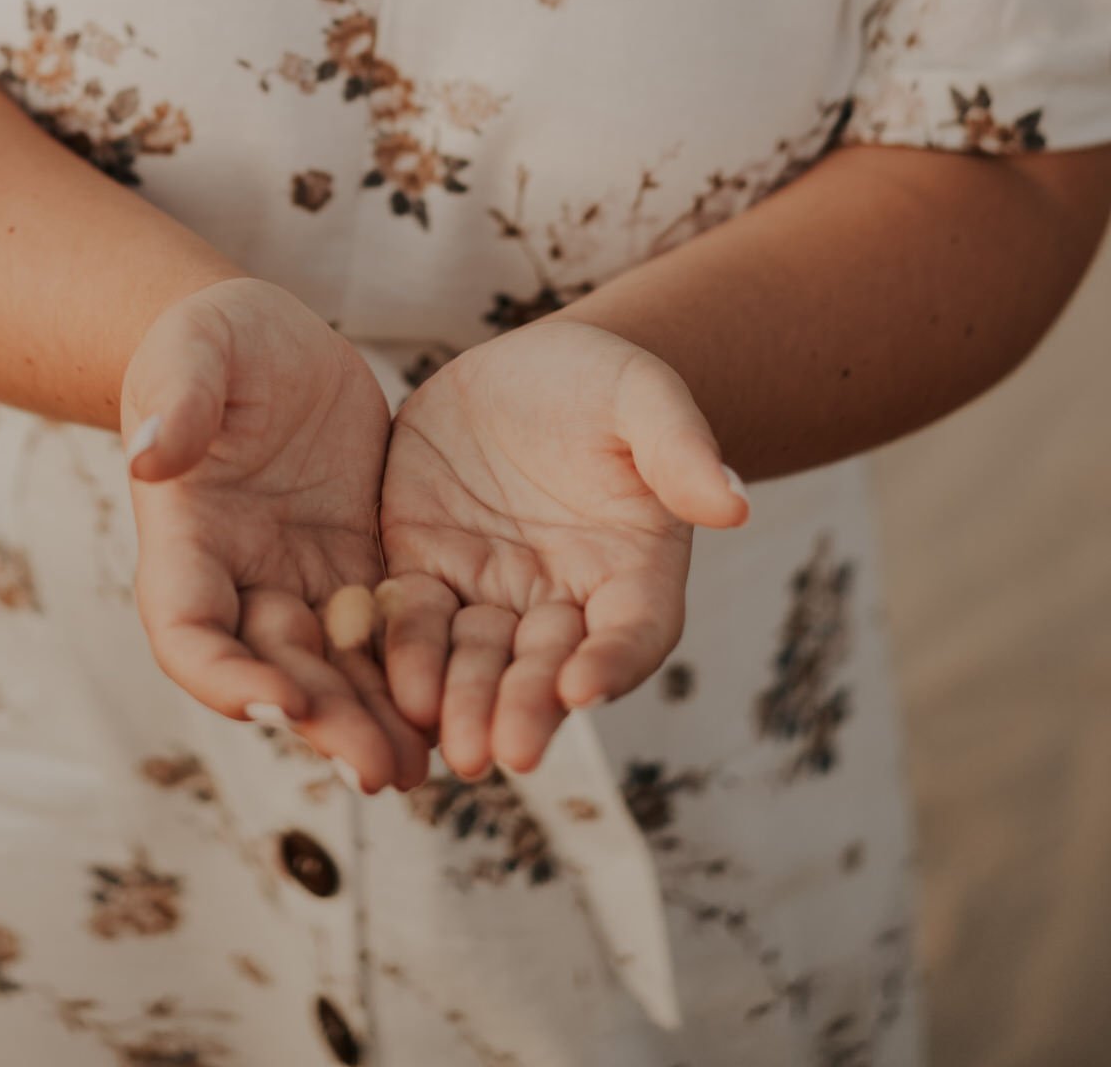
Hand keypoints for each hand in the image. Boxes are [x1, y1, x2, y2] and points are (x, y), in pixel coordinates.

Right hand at [120, 276, 431, 793]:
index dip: (223, 675)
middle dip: (323, 721)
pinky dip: (412, 675)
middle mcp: (240, 578)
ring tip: (424, 769)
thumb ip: (177, 400)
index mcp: (186, 539)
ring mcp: (301, 579)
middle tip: (380, 769)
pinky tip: (459, 709)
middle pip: (274, 669)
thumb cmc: (213, 339)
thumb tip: (150, 456)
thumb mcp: (194, 351)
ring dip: (372, 720)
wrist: (269, 338)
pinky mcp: (358, 566)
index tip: (277, 701)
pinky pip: (386, 632)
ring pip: (335, 669)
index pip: (187, 629)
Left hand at [374, 317, 747, 779]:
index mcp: (630, 572)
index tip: (582, 687)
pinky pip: (408, 615)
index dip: (612, 663)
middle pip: (545, 666)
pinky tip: (385, 683)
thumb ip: (680, 449)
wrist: (528, 369)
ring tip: (441, 740)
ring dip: (458, 700)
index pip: (632, 631)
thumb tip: (735, 504)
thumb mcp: (644, 397)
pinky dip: (399, 650)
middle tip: (499, 752)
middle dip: (522, 707)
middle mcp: (560, 601)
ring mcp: (488, 590)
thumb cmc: (604, 384)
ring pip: (473, 657)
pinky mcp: (423, 566)